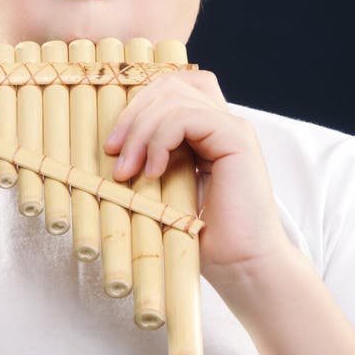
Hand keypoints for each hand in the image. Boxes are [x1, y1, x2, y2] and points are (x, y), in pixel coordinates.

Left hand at [103, 69, 290, 289]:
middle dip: (132, 115)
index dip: (135, 108)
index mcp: (206, 131)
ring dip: (140, 131)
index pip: (168, 89)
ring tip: (128, 170)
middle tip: (112, 153)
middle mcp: (221, 122)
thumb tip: (112, 142)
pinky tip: (154, 172)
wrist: (244, 268)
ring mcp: (231, 126)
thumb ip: (151, 157)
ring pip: (173, 98)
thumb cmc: (204, 240)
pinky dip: (161, 140)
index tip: (111, 146)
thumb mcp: (165, 189)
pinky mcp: (236, 137)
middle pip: (168, 86)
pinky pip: (187, 117)